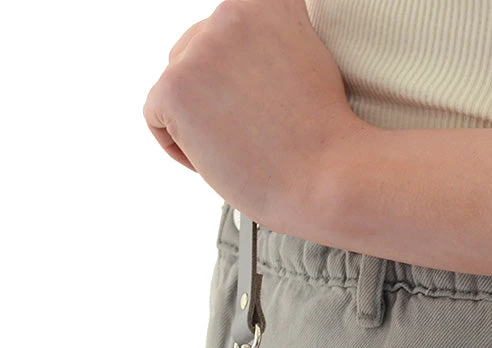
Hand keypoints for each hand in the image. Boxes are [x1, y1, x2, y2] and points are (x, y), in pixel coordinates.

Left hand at [143, 0, 364, 232]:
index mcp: (266, 2)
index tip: (266, 106)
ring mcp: (199, 50)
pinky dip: (179, 146)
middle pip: (195, 54)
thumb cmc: (327, 140)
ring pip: (177, 84)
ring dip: (200, 120)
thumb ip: (272, 44)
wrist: (330, 180)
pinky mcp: (175, 88)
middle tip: (256, 134)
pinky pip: (155, 116)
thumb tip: (236, 64)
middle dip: (217, 97)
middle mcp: (229, 12)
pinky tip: (218, 160)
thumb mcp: (310, 62)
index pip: (228, 36)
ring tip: (242, 148)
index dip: (242, 77)